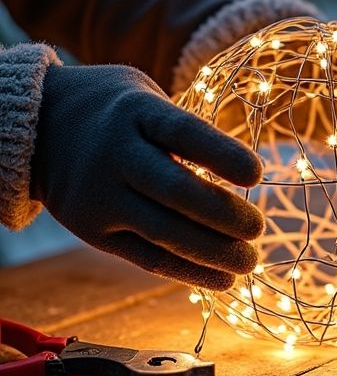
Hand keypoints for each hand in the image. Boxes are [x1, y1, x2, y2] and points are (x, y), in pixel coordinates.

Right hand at [31, 64, 264, 288]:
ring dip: (213, 252)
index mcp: (135, 112)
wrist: (38, 128)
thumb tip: (241, 178)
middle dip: (223, 215)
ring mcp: (100, 197)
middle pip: (175, 190)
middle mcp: (114, 155)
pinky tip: (222, 279)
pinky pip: (145, 258)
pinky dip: (187, 272)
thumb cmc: (115, 110)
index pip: (181, 132)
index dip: (220, 154)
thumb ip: (184, 130)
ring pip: (163, 232)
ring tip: (249, 261)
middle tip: (258, 228)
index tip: (257, 174)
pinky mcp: (92, 231)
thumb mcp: (144, 96)